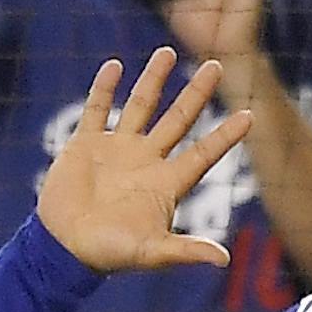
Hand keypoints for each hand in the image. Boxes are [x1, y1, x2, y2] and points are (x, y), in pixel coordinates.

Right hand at [36, 51, 252, 275]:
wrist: (62, 248)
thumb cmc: (107, 254)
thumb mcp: (149, 253)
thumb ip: (184, 251)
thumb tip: (224, 259)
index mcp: (165, 183)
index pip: (203, 153)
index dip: (226, 135)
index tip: (249, 115)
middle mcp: (145, 160)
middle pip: (178, 119)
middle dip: (197, 93)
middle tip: (217, 65)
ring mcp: (116, 149)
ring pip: (141, 105)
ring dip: (154, 79)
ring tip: (167, 52)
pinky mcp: (85, 145)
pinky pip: (97, 110)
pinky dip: (104, 88)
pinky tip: (114, 65)